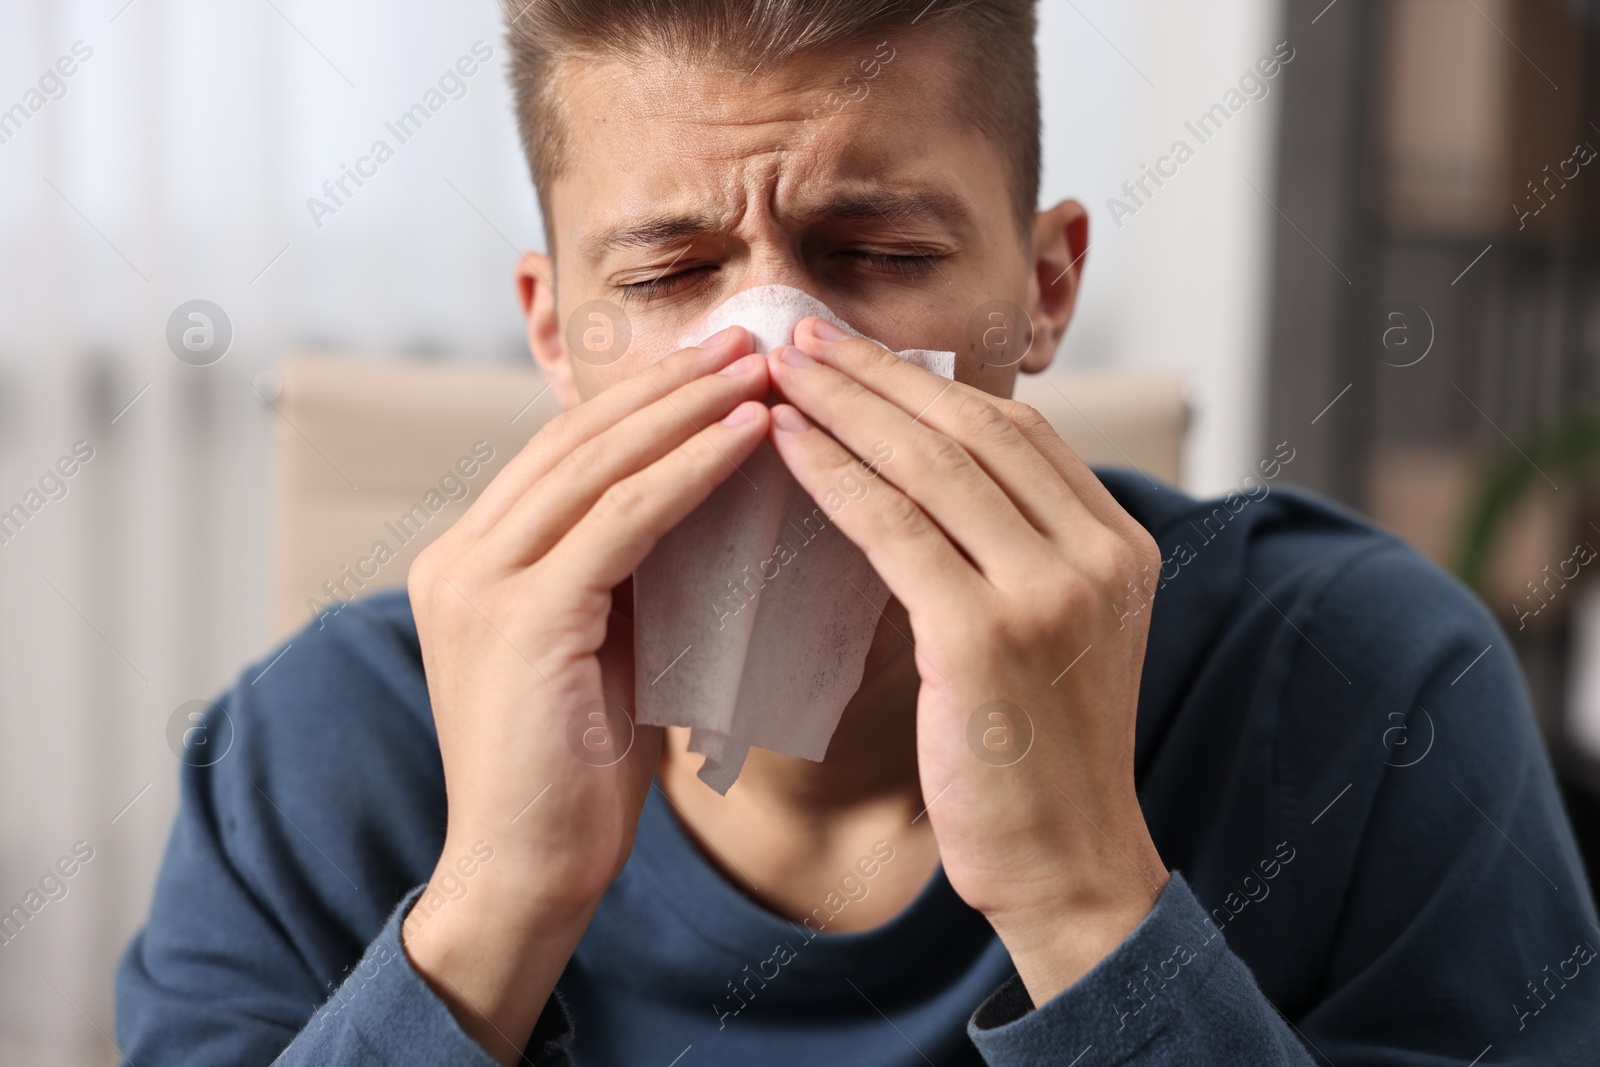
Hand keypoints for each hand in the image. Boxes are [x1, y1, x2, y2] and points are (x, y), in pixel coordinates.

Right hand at [402, 329, 769, 1062]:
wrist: (525, 876)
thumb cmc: (576, 773)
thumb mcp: (598, 649)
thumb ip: (625, 576)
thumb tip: (706, 502)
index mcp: (469, 560)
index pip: (563, 452)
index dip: (643, 400)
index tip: (719, 364)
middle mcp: (459, 557)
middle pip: (576, 438)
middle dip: (669, 382)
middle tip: (750, 339)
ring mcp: (479, 582)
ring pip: (597, 464)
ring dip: (688, 407)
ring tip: (761, 368)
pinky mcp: (519, 617)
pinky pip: (622, 519)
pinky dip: (691, 470)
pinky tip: (749, 437)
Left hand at [765, 318, 1168, 1005]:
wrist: (1068, 868)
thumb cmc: (1039, 758)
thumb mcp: (1055, 637)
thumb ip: (1017, 555)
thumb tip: (930, 482)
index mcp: (1120, 545)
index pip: (1019, 432)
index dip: (930, 385)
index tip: (859, 353)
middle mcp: (1098, 556)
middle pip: (974, 430)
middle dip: (880, 374)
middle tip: (804, 332)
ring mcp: (1050, 594)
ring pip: (932, 466)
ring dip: (846, 406)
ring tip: (781, 368)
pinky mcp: (986, 638)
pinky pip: (896, 531)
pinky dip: (834, 477)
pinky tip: (784, 443)